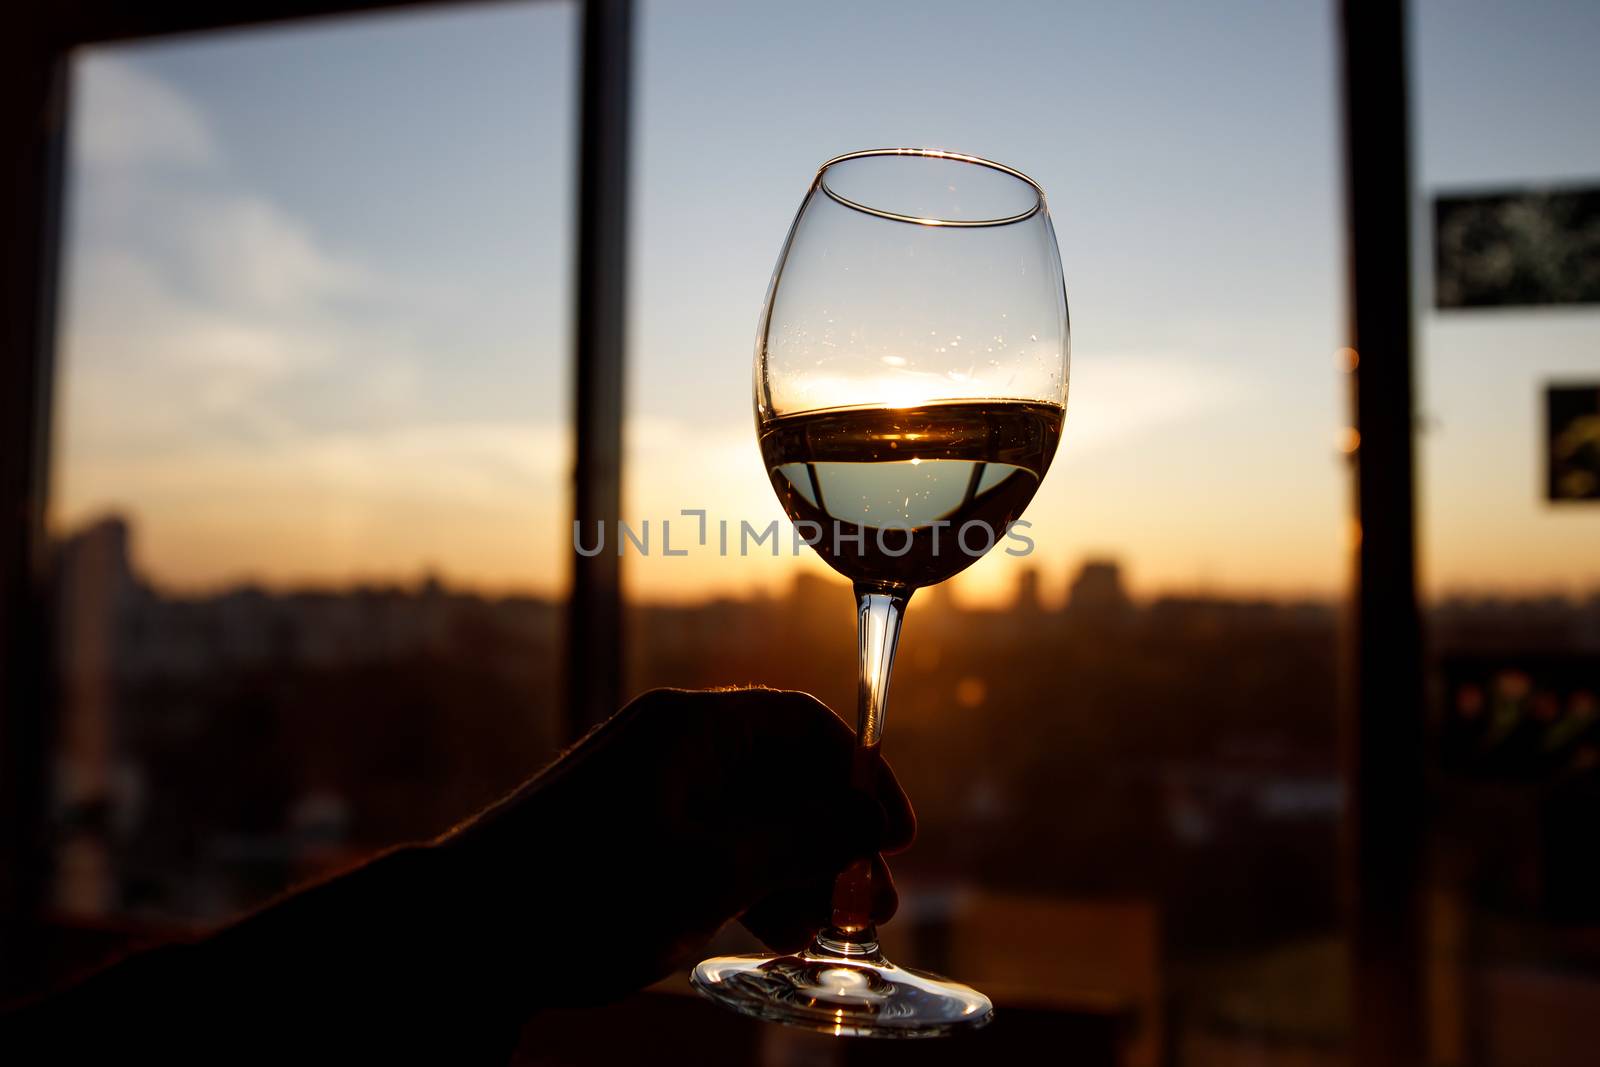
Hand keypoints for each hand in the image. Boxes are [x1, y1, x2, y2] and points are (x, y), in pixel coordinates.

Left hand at [436, 687, 914, 1006]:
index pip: (804, 724)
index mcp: (692, 728)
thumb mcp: (709, 874)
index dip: (862, 776)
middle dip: (834, 837)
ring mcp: (649, 790)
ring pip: (750, 816)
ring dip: (797, 868)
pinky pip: (713, 842)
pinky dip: (750, 880)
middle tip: (874, 903)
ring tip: (829, 931)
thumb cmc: (580, 895)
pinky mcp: (630, 834)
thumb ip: (800, 840)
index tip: (897, 837)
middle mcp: (674, 746)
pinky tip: (775, 930)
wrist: (457, 938)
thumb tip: (874, 819)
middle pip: (783, 774)